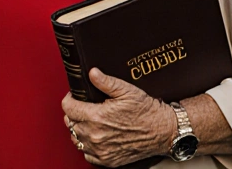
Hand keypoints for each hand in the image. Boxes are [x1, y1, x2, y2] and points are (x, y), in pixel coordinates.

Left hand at [61, 69, 175, 166]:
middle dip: (74, 113)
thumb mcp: (126, 90)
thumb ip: (105, 81)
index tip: (75, 96)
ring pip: (76, 139)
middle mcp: (95, 136)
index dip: (69, 99)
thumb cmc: (147, 111)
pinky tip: (95, 136)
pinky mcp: (107, 160)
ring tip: (89, 121)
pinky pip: (86, 154)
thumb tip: (92, 73)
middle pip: (70, 123)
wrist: (163, 131)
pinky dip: (87, 146)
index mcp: (97, 117)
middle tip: (84, 107)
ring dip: (79, 129)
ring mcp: (101, 150)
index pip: (67, 108)